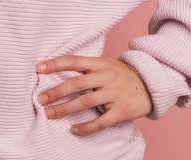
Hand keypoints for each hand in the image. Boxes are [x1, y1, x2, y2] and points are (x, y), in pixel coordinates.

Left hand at [34, 54, 152, 135]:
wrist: (152, 84)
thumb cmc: (123, 75)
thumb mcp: (107, 63)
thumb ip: (88, 66)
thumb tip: (58, 67)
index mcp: (101, 63)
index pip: (74, 61)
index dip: (55, 64)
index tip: (38, 68)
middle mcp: (106, 77)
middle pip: (77, 83)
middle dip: (56, 91)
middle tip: (41, 99)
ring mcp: (114, 94)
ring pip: (86, 101)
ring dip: (66, 109)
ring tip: (50, 114)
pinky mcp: (122, 110)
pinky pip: (101, 121)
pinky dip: (86, 127)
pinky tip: (74, 130)